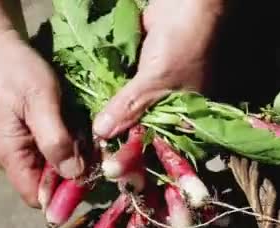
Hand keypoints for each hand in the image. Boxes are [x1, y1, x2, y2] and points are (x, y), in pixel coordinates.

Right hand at [0, 31, 84, 206]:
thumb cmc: (17, 73)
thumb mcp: (41, 103)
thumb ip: (55, 140)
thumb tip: (74, 175)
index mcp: (11, 156)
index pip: (37, 197)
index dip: (63, 196)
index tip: (90, 180)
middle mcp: (14, 159)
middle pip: (47, 187)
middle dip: (74, 178)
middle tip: (99, 158)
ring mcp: (21, 148)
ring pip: (52, 170)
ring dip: (75, 163)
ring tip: (94, 146)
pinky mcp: (30, 137)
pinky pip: (52, 153)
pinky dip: (69, 149)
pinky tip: (84, 136)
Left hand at [92, 0, 224, 138]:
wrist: (186, 3)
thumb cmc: (182, 45)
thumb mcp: (155, 81)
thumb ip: (128, 106)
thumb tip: (101, 132)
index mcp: (188, 114)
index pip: (163, 141)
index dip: (142, 150)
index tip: (113, 159)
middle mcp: (175, 103)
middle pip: (145, 124)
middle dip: (123, 132)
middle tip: (96, 145)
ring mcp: (159, 85)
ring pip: (134, 105)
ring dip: (115, 111)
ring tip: (91, 127)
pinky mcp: (145, 69)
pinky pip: (127, 86)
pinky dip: (113, 90)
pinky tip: (94, 100)